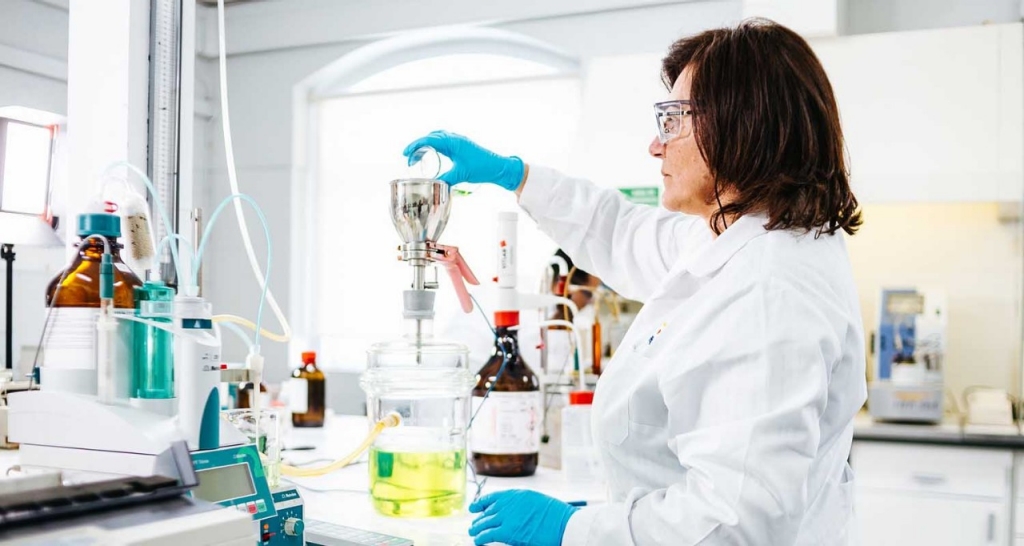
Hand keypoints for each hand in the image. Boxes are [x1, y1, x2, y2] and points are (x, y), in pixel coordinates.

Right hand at [403, 130, 524, 190]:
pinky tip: (433, 155)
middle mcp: (454, 138)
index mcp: (452, 142)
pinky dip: (435, 146)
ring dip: (426, 145)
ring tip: (418, 157)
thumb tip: (433, 186)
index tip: (405, 153)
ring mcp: (458, 141)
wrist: (498, 167)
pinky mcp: (462, 145)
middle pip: (430, 137)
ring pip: (437, 138)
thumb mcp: (460, 175)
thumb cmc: (481, 168)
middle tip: (409, 158)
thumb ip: (445, 179)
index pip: (428, 140)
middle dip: (418, 146)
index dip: (414, 146)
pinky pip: (444, 142)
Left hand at [468, 489, 577, 545]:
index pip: (493, 497)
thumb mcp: (536, 502)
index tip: (474, 507)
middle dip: (480, 519)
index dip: (481, 503)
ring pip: (484, 522)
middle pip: (488, 511)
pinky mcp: (507, 531)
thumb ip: (521, 506)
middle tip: (474, 524)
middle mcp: (509, 503)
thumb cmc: (556, 515)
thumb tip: (511, 513)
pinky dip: (480, 538)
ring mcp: (507, 516)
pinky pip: (487, 534)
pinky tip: (477, 541)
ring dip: (477, 528)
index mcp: (516, 494)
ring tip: (473, 532)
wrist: (563, 524)